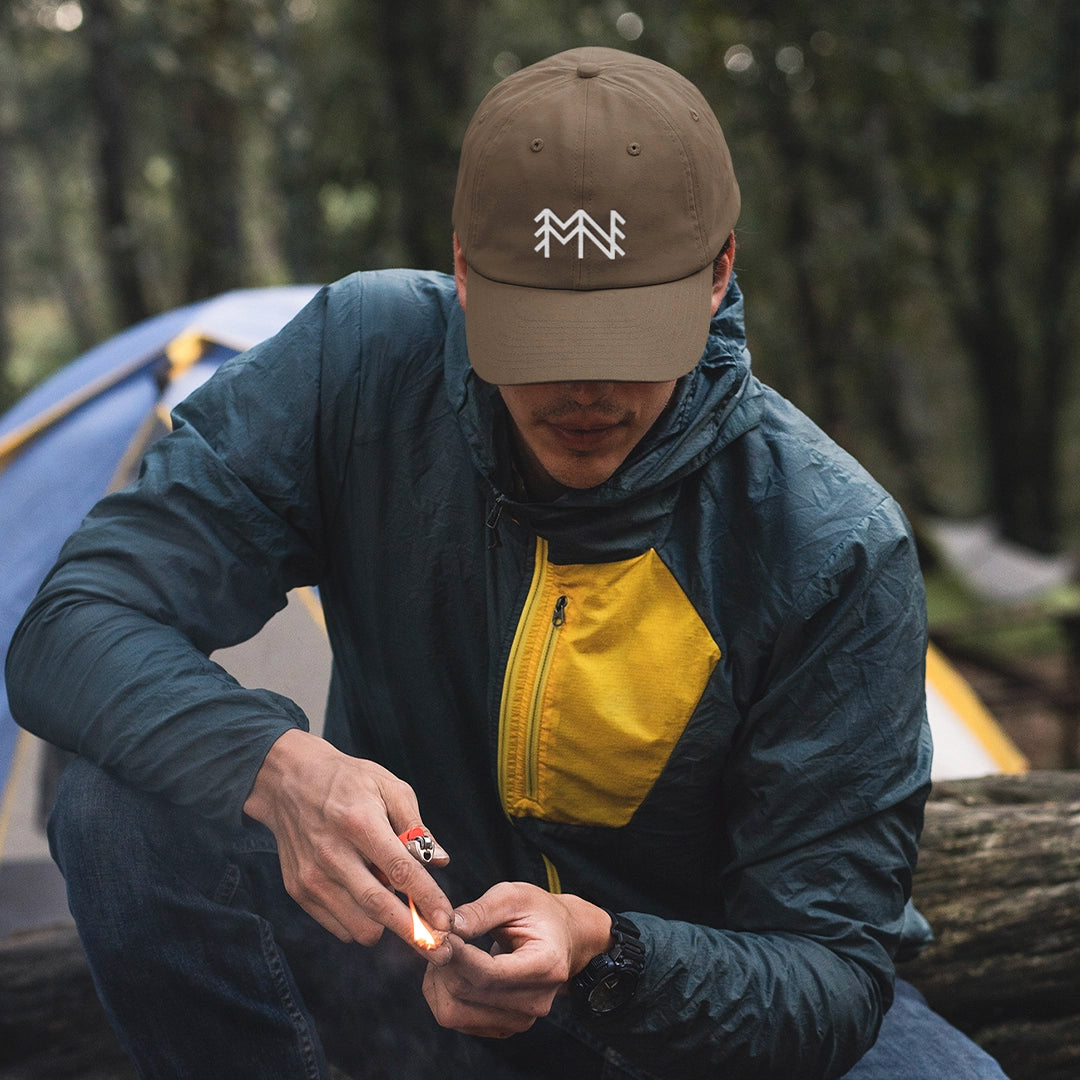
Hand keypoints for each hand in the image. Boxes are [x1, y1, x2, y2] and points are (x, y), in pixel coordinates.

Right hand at [242, 728, 451, 955]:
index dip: (426, 899)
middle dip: (414, 934)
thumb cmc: (348, 781)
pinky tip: (367, 895)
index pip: (400, 870)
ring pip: (360, 926)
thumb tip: (441, 861)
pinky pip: (340, 926)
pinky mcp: (299, 891)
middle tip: (442, 950)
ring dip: (387, 925)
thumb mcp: (389, 787)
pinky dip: (361, 921)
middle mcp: (332, 854)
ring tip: (397, 902)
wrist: (289, 781)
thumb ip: (416, 827)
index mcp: (359, 822)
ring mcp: (311, 876)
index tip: (448, 921)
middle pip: (378, 907)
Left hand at [422, 881, 611, 1036]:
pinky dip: (443, 995)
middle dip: (444, 964)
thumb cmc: (539, 913)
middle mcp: (535, 1000)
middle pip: (468, 993)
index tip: (439, 934)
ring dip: (438, 983)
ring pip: (455, 1014)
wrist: (563, 939)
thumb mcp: (514, 896)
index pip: (489, 973)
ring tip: (444, 953)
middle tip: (438, 937)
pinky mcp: (503, 1027)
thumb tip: (448, 926)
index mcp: (545, 965)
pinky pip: (457, 1020)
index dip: (457, 955)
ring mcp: (520, 1019)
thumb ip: (481, 911)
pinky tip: (451, 969)